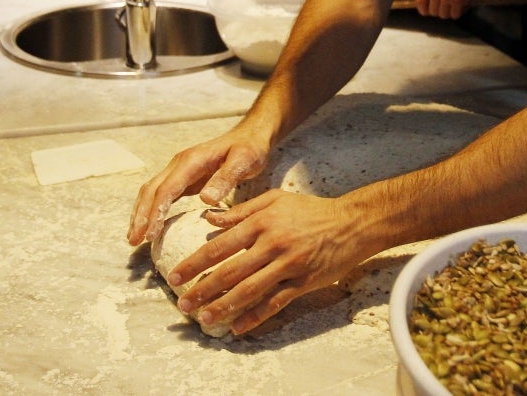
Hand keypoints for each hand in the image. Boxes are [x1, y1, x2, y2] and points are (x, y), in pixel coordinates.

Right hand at [127, 129, 267, 245]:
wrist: (251, 136)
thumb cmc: (249, 148)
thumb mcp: (243, 161)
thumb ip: (225, 178)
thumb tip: (205, 200)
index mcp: (192, 160)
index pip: (167, 189)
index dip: (156, 212)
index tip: (149, 235)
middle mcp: (180, 163)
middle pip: (152, 190)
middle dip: (141, 215)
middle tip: (133, 241)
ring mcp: (180, 169)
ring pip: (152, 191)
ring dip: (141, 213)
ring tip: (134, 238)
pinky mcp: (184, 177)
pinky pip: (162, 193)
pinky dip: (151, 209)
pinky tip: (150, 225)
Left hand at [166, 189, 368, 335]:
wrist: (350, 223)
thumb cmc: (310, 210)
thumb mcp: (275, 199)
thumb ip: (241, 210)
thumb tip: (209, 218)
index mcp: (262, 222)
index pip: (221, 245)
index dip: (196, 263)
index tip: (176, 275)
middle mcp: (272, 244)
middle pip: (230, 272)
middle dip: (203, 290)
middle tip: (182, 304)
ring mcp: (288, 265)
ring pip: (249, 291)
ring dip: (223, 307)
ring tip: (204, 318)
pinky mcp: (302, 282)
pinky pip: (274, 303)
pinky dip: (254, 317)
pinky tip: (237, 327)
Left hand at [414, 0, 526, 18]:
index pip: (420, 2)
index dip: (422, 10)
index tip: (426, 12)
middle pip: (433, 11)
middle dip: (439, 10)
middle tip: (445, 6)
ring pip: (444, 15)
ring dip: (449, 13)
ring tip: (453, 6)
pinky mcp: (458, 2)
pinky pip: (455, 15)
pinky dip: (459, 12)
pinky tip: (462, 6)